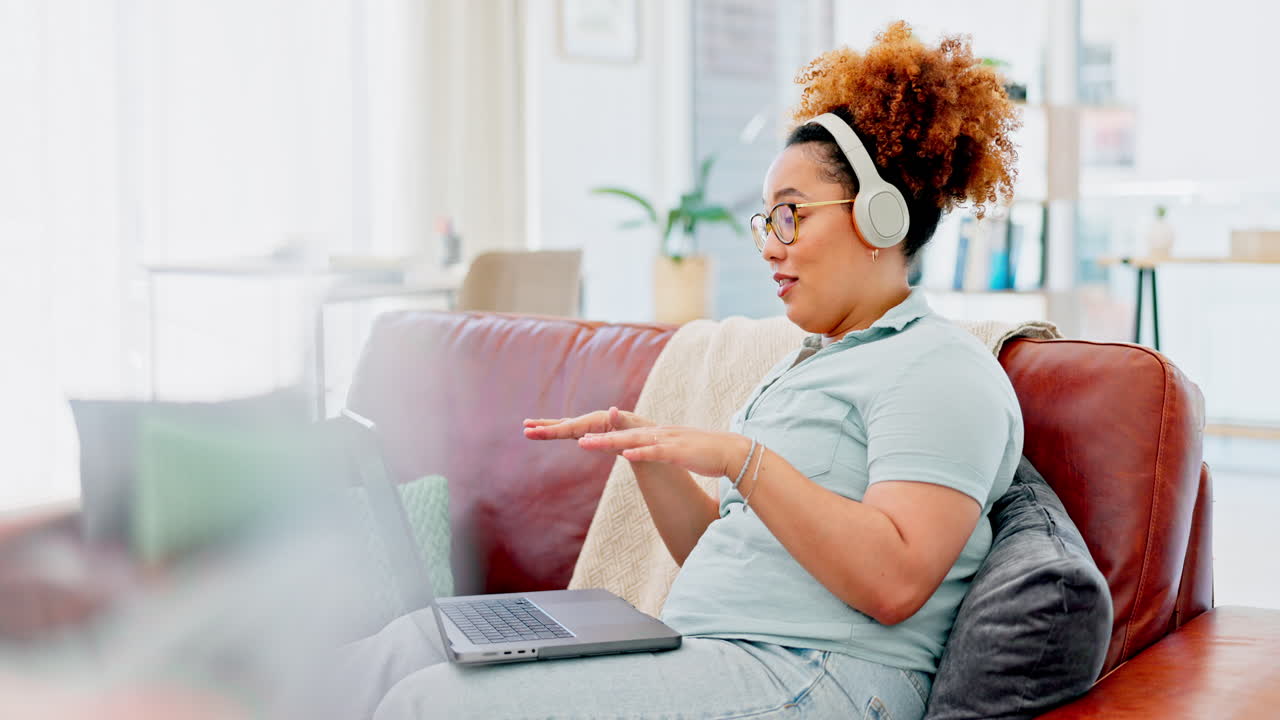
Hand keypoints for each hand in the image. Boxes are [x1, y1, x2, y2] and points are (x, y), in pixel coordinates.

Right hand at [522, 407, 652, 440]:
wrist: (643, 431)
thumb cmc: (638, 431)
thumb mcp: (631, 428)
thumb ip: (620, 420)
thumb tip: (612, 410)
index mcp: (596, 421)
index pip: (570, 427)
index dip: (553, 430)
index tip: (537, 431)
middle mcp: (589, 421)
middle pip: (563, 425)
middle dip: (544, 427)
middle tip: (524, 428)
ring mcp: (587, 427)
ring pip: (563, 427)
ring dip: (545, 428)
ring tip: (526, 427)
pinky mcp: (588, 432)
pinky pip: (568, 432)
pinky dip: (555, 431)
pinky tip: (543, 431)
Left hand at [576, 427, 751, 478]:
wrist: (732, 451)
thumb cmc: (709, 454)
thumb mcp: (681, 452)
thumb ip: (666, 451)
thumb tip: (656, 455)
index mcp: (661, 436)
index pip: (629, 436)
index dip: (607, 437)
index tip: (586, 440)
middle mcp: (661, 434)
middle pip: (624, 436)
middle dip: (600, 439)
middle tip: (577, 441)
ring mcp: (668, 442)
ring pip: (633, 441)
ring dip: (610, 442)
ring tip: (587, 444)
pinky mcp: (678, 452)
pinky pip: (655, 452)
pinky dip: (640, 452)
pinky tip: (625, 454)